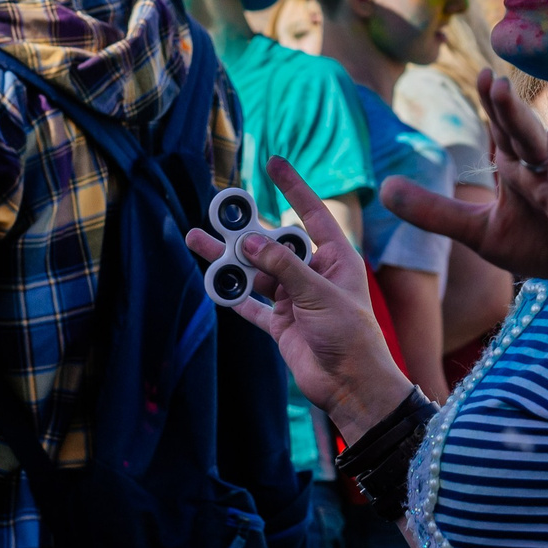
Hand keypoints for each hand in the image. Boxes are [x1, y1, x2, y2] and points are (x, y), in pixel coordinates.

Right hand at [187, 158, 407, 438]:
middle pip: (274, 244)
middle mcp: (314, 274)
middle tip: (217, 209)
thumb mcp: (318, 294)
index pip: (311, 214)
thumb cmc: (350, 336)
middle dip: (245, 229)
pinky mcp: (281, 324)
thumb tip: (249, 241)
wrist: (350, 385)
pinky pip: (251, 304)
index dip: (293, 188)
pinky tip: (212, 282)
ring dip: (229, 260)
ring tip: (198, 240)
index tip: (274, 163)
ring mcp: (295, 299)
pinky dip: (232, 295)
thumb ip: (282, 267)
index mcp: (336, 258)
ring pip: (256, 272)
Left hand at [391, 75, 547, 321]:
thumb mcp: (479, 230)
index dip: (494, 105)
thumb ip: (434, 211)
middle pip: (530, 143)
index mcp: (523, 172)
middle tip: (500, 84)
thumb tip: (383, 187)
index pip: (505, 132)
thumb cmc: (539, 244)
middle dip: (516, 114)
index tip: (482, 74)